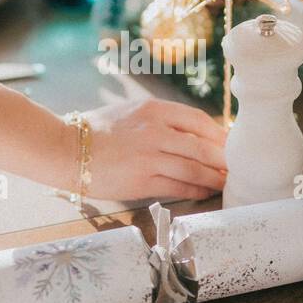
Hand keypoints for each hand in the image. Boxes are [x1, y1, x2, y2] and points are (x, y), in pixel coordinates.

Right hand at [83, 97, 226, 201]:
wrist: (66, 149)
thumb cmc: (97, 131)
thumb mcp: (132, 113)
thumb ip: (161, 120)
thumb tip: (193, 134)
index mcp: (155, 110)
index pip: (199, 120)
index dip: (219, 134)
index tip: (229, 144)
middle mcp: (156, 131)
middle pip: (204, 146)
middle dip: (224, 159)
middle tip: (237, 167)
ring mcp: (151, 156)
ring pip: (196, 168)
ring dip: (216, 177)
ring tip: (227, 182)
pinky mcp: (143, 180)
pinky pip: (180, 186)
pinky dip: (198, 189)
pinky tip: (207, 191)